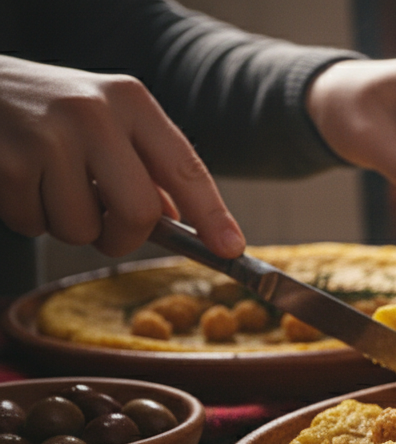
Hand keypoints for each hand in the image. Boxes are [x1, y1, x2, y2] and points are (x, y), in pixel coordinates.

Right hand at [0, 57, 244, 258]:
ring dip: (68, 225)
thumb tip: (175, 220)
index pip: (185, 167)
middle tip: (105, 230)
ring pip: (82, 228)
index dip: (212, 215)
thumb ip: (143, 165)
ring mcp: (49, 137)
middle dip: (123, 236)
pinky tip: (19, 181)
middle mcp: (94, 113)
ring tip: (48, 186)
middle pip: (139, 212)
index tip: (230, 248)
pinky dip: (29, 217)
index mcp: (130, 101)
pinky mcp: (8, 163)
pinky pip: (35, 225)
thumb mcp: (105, 119)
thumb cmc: (48, 109)